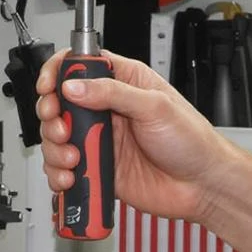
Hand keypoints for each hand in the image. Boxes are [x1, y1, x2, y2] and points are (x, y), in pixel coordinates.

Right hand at [37, 49, 232, 225]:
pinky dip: (58, 173)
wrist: (202, 186)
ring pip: (57, 137)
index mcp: (124, 83)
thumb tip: (75, 86)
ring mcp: (101, 139)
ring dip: (55, 148)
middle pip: (60, 102)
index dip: (58, 72)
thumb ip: (113, 93)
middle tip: (60, 126)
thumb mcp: (155, 106)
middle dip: (50, 115)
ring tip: (73, 157)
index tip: (49, 85)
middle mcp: (108, 109)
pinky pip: (65, 168)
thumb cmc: (192, 141)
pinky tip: (69, 176)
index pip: (80, 66)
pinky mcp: (98, 168)